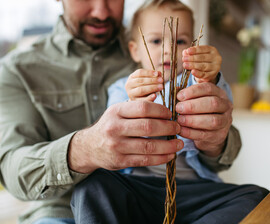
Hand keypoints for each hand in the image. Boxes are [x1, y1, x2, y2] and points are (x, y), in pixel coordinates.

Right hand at [68, 101, 183, 172]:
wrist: (89, 147)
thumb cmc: (110, 125)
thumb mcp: (118, 112)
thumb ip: (137, 109)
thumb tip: (165, 108)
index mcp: (116, 112)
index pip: (143, 108)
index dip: (161, 110)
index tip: (170, 114)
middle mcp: (115, 128)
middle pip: (148, 127)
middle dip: (168, 127)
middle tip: (178, 128)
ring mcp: (117, 146)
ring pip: (149, 146)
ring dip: (169, 145)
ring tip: (179, 144)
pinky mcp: (120, 161)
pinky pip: (145, 160)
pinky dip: (161, 158)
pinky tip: (170, 155)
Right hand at [125, 69, 163, 101]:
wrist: (138, 100)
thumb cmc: (144, 87)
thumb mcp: (147, 80)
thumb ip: (153, 76)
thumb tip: (159, 73)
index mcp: (131, 77)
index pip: (139, 72)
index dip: (149, 72)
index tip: (158, 74)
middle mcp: (129, 85)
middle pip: (141, 81)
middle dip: (152, 80)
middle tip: (161, 80)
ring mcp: (131, 94)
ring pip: (141, 90)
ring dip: (152, 88)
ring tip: (161, 87)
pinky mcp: (134, 102)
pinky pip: (142, 100)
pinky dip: (149, 97)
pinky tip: (155, 95)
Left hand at [175, 82, 232, 156]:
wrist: (211, 132)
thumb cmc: (200, 111)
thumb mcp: (196, 100)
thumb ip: (187, 95)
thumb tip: (176, 91)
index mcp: (219, 93)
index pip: (208, 88)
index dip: (193, 91)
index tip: (179, 96)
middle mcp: (225, 106)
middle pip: (213, 103)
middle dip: (193, 106)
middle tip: (178, 108)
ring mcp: (224, 122)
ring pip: (212, 120)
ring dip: (193, 120)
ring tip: (179, 119)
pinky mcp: (219, 136)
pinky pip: (205, 134)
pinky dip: (191, 133)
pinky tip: (181, 130)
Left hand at [182, 45, 221, 83]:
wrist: (209, 71)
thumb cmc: (203, 61)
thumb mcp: (198, 55)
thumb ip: (191, 53)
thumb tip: (185, 52)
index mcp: (212, 50)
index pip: (203, 49)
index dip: (195, 50)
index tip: (188, 51)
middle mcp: (216, 58)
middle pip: (203, 58)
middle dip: (192, 58)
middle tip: (184, 59)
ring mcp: (215, 67)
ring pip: (203, 66)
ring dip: (193, 65)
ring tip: (185, 65)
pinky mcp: (212, 75)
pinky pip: (204, 74)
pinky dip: (198, 73)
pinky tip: (192, 71)